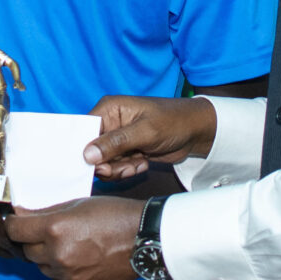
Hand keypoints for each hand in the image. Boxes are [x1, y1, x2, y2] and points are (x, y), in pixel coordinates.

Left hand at [5, 197, 141, 279]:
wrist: (146, 239)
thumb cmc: (113, 214)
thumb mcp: (77, 203)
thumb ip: (45, 212)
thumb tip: (19, 215)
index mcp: (55, 229)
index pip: (14, 230)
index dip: (13, 223)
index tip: (17, 221)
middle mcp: (57, 255)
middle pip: (26, 250)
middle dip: (32, 240)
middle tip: (47, 231)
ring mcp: (68, 275)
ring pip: (42, 266)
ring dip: (47, 256)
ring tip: (69, 243)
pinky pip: (58, 279)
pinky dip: (62, 269)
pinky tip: (78, 257)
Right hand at [84, 96, 216, 179]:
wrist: (195, 132)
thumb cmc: (173, 121)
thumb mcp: (145, 132)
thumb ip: (116, 143)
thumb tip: (87, 155)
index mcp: (109, 109)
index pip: (85, 130)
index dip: (86, 149)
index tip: (96, 165)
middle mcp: (110, 123)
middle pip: (92, 150)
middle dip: (107, 164)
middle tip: (124, 168)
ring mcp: (118, 138)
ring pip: (104, 162)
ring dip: (119, 169)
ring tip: (137, 164)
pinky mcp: (126, 151)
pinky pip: (116, 167)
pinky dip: (127, 170)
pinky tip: (142, 163)